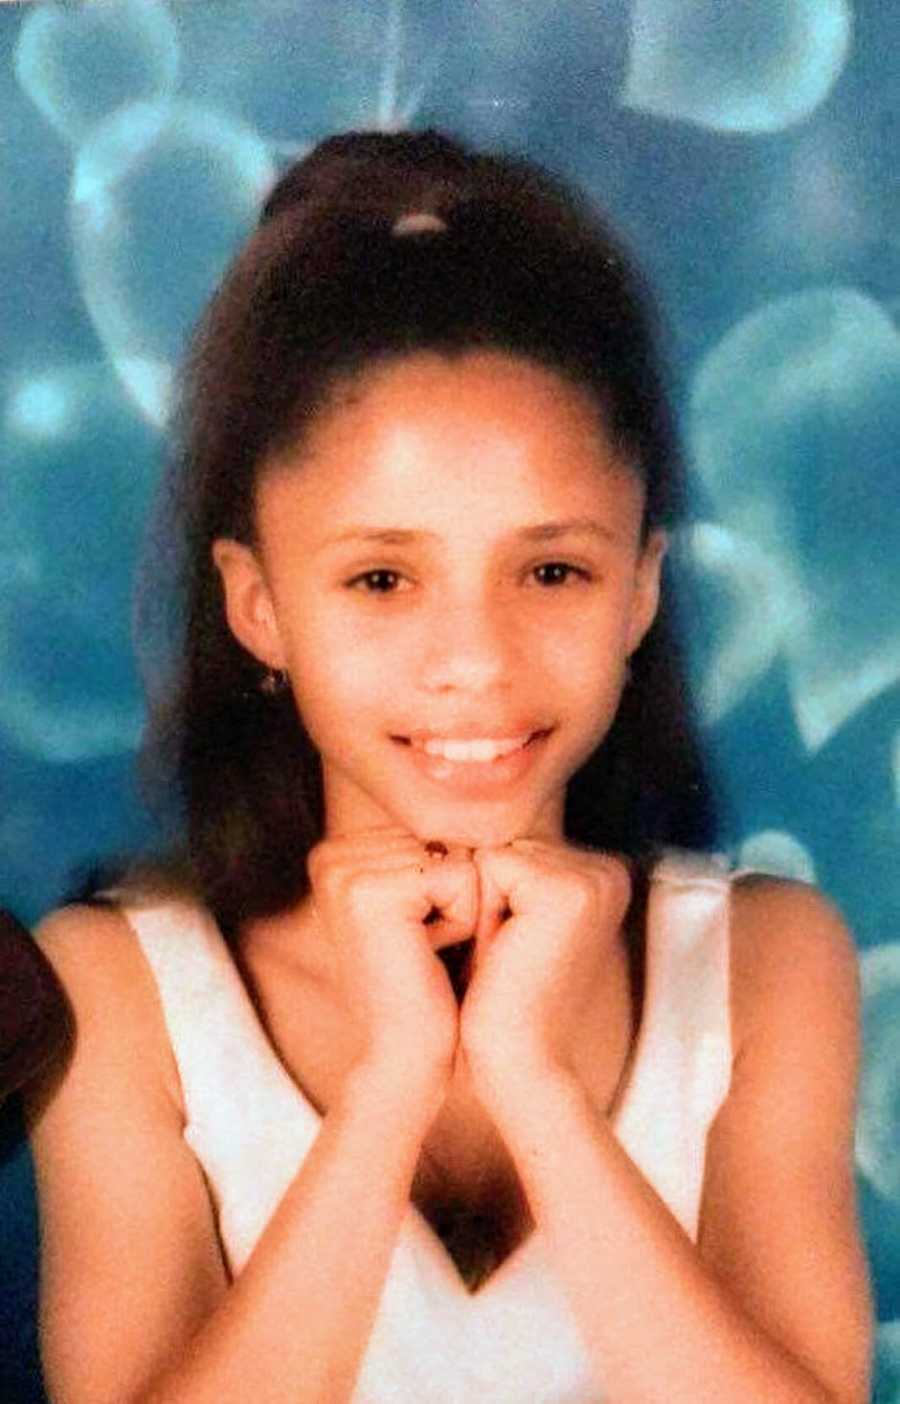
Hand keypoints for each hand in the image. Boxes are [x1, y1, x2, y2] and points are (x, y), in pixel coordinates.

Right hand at [306, 828, 477, 1112]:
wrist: (407, 1055)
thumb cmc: (429, 982)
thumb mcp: (425, 903)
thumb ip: (430, 848)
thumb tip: (475, 797)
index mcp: (339, 850)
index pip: (435, 827)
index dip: (449, 883)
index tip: (418, 932)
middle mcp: (332, 853)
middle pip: (445, 835)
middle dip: (456, 893)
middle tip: (424, 947)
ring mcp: (343, 871)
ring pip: (457, 854)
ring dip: (462, 907)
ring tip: (426, 951)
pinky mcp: (369, 892)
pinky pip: (461, 876)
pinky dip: (464, 919)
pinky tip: (429, 955)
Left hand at [459, 839, 631, 1110]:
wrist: (518, 1060)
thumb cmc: (502, 997)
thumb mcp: (514, 918)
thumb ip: (514, 869)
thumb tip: (466, 827)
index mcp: (604, 875)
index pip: (516, 844)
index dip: (495, 895)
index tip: (515, 946)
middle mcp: (608, 871)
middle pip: (506, 843)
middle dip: (488, 895)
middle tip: (508, 954)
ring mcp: (593, 878)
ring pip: (494, 853)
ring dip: (481, 903)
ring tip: (504, 954)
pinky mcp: (566, 891)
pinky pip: (487, 865)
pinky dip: (479, 909)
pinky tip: (501, 950)